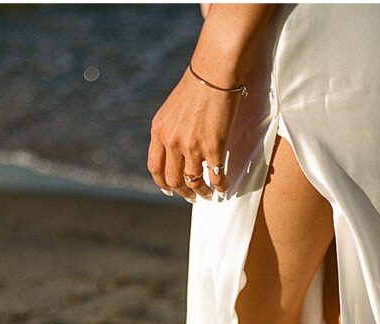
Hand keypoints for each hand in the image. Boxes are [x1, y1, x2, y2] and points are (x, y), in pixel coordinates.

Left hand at [147, 66, 236, 202]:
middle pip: (173, 180)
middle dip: (182, 192)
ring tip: (208, 194)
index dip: (163, 183)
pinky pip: (215, 175)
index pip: (155, 167)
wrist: (214, 71)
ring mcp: (191, 146)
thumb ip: (171, 129)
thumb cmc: (197, 85)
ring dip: (201, 192)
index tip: (171, 189)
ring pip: (193, 182)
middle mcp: (171, 141)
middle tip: (191, 196)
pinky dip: (220, 185)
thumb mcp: (173, 109)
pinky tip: (224, 186)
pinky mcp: (213, 146)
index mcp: (158, 131)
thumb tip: (177, 148)